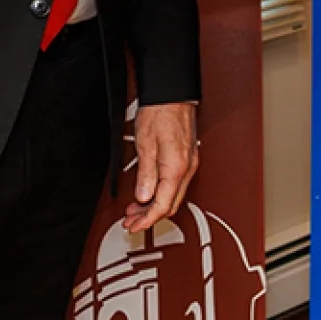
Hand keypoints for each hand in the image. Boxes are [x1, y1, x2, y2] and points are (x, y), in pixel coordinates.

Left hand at [122, 101, 198, 230]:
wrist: (172, 94)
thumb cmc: (159, 112)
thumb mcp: (144, 145)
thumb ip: (145, 175)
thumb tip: (143, 197)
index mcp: (176, 168)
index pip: (162, 206)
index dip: (146, 220)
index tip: (134, 226)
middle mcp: (186, 168)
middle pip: (170, 204)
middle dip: (149, 216)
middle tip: (131, 221)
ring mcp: (189, 163)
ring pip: (174, 195)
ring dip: (155, 205)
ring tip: (136, 209)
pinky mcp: (187, 157)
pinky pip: (176, 183)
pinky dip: (162, 192)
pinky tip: (150, 191)